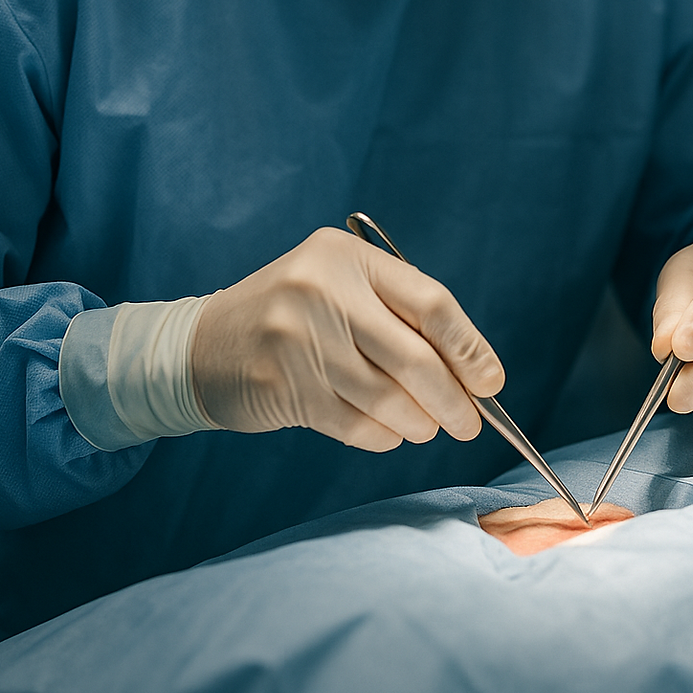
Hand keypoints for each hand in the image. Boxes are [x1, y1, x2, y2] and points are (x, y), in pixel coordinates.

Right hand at [191, 227, 504, 450]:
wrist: (202, 344)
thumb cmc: (294, 316)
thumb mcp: (341, 288)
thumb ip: (399, 316)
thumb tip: (473, 372)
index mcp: (348, 256)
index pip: (430, 301)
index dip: (470, 348)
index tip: (490, 382)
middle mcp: (323, 290)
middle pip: (415, 357)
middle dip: (453, 399)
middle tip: (469, 423)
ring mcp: (298, 339)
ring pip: (388, 398)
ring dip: (419, 423)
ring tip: (425, 427)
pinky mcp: (282, 386)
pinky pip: (355, 424)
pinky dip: (382, 436)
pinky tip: (386, 431)